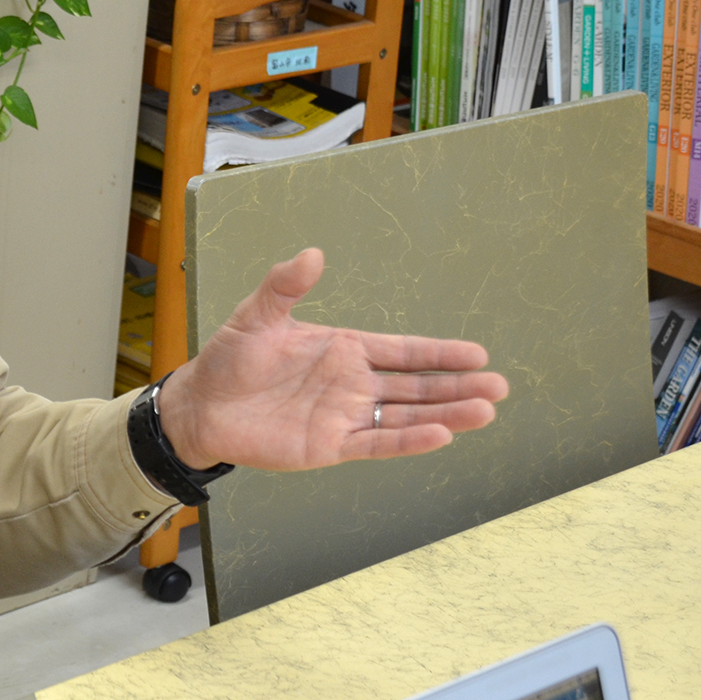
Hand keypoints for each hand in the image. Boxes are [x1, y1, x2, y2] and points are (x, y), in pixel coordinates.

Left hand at [158, 248, 507, 471]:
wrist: (200, 406)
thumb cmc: (230, 359)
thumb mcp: (256, 316)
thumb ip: (285, 286)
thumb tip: (313, 253)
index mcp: (343, 349)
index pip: (402, 351)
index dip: (439, 353)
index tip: (478, 354)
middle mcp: (352, 384)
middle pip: (415, 386)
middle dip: (457, 386)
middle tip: (500, 386)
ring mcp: (344, 416)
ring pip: (405, 417)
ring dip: (445, 415)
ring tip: (485, 411)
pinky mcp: (329, 445)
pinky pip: (376, 444)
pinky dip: (407, 441)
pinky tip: (440, 436)